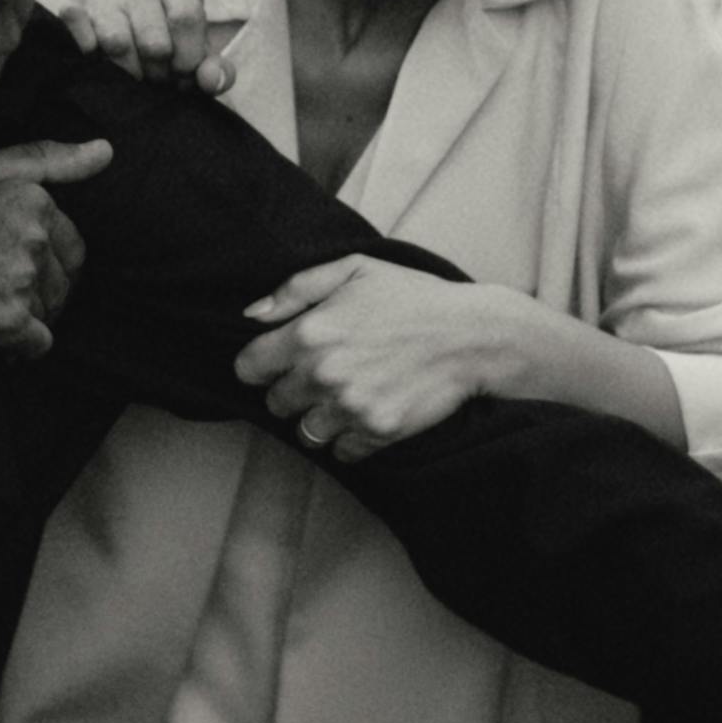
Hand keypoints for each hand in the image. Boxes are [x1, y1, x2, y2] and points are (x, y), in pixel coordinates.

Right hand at [0, 139, 112, 356]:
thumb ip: (46, 159)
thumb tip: (105, 151)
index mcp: (31, 198)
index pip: (71, 244)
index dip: (42, 260)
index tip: (2, 261)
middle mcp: (31, 236)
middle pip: (64, 282)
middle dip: (37, 291)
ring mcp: (19, 280)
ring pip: (51, 312)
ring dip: (25, 318)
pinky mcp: (6, 321)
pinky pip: (38, 344)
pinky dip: (17, 347)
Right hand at [47, 0, 233, 94]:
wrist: (127, 39)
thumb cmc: (171, 46)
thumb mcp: (200, 57)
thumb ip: (218, 71)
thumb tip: (210, 79)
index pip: (185, 17)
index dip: (188, 57)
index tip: (183, 72)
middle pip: (154, 41)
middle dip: (159, 72)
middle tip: (157, 77)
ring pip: (117, 44)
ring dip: (129, 72)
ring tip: (135, 73)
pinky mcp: (74, 11)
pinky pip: (80, 34)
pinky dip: (91, 55)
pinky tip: (101, 61)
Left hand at [235, 257, 507, 455]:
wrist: (472, 335)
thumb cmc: (411, 296)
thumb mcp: (352, 269)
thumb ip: (295, 289)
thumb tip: (251, 315)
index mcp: (309, 333)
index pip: (248, 368)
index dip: (259, 364)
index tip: (276, 361)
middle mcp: (323, 375)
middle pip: (275, 404)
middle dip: (289, 390)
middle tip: (316, 377)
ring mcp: (350, 408)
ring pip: (305, 433)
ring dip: (316, 419)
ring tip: (339, 399)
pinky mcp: (378, 432)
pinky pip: (341, 453)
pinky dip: (347, 440)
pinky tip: (362, 415)